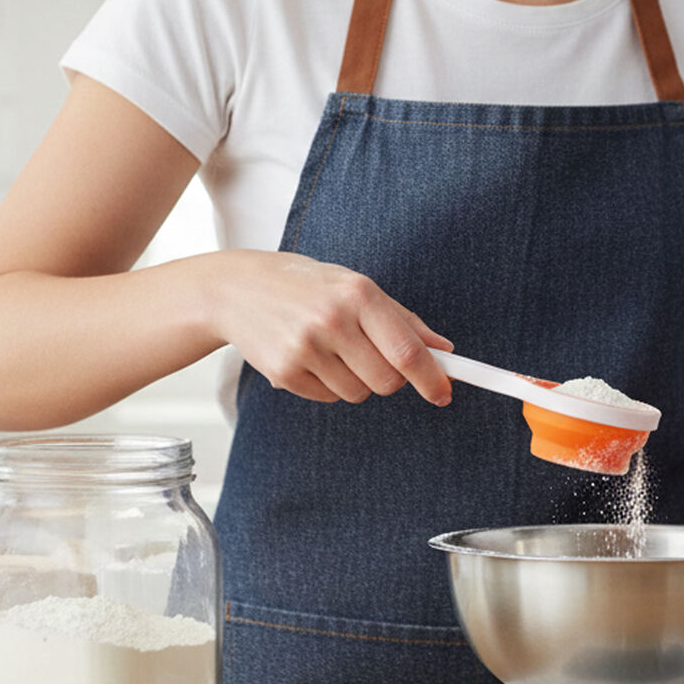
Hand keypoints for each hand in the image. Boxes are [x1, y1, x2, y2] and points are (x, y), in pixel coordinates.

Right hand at [205, 249, 453, 405]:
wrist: (239, 289)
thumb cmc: (309, 286)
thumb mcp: (358, 287)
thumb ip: (404, 320)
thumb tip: (444, 350)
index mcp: (359, 294)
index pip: (406, 350)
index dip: (432, 378)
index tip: (444, 393)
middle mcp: (332, 321)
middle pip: (387, 381)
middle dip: (390, 378)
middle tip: (373, 355)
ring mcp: (305, 349)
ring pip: (359, 393)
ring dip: (357, 380)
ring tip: (334, 349)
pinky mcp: (284, 373)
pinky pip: (329, 398)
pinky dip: (330, 385)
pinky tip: (312, 357)